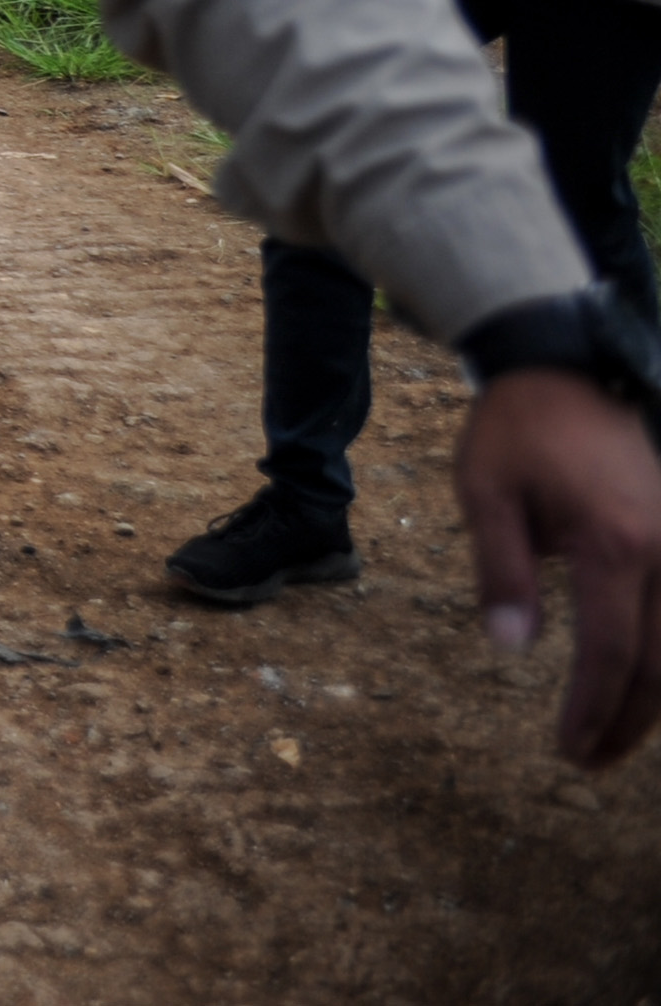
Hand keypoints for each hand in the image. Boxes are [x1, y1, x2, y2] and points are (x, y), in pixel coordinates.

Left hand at [456, 367, 660, 765]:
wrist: (562, 367)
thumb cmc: (515, 431)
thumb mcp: (484, 494)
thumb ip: (503, 571)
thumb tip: (512, 646)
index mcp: (613, 543)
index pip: (612, 652)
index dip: (592, 708)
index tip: (567, 748)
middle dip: (628, 721)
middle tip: (588, 761)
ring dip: (654, 699)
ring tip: (612, 738)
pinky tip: (642, 684)